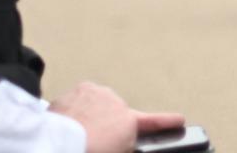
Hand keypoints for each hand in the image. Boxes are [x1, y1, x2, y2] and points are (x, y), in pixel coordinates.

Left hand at [50, 82, 184, 152]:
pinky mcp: (80, 89)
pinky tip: (69, 124)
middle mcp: (117, 103)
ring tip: (78, 135)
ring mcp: (99, 94)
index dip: (168, 122)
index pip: (154, 122)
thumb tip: (119, 140)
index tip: (179, 120)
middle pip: (117, 117)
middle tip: (94, 143)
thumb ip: (123, 142)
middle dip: (108, 127)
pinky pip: (82, 101)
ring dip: (91, 118)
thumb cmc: (87, 150)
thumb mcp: (116, 148)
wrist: (57, 143)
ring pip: (99, 107)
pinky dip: (77, 111)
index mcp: (129, 122)